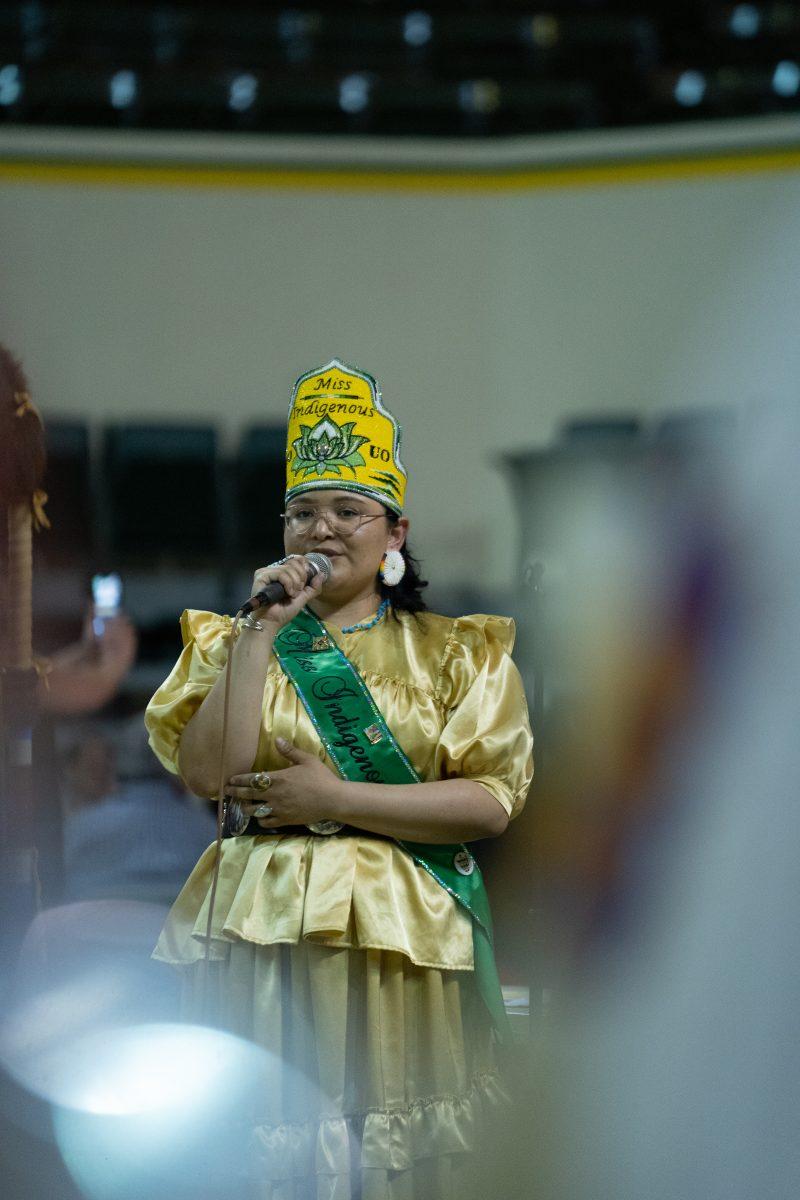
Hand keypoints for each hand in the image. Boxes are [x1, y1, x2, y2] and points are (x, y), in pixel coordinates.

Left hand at [225, 739, 343, 827]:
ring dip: (246, 807)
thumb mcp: (307, 760)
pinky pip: (267, 822)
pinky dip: (261, 819)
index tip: (231, 780)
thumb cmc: (320, 777)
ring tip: (241, 805)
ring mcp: (278, 809)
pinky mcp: (285, 820)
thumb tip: (277, 739)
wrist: (332, 800)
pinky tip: (260, 817)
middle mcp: (274, 795)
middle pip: (248, 795)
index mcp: (278, 779)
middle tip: (227, 792)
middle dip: (235, 793)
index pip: (252, 779)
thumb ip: (290, 751)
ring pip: (254, 811)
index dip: (239, 780)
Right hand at [247, 556, 324, 628]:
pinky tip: (287, 593)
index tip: (304, 581)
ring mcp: (266, 572)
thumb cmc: (284, 611)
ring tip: (291, 595)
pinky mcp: (261, 576)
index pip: (296, 560)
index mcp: (282, 573)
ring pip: (288, 568)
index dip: (303, 568)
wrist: (273, 621)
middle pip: (294, 563)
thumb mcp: (303, 598)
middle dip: (300, 578)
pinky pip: (280, 573)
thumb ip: (313, 587)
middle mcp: (274, 570)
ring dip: (294, 583)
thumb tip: (322, 574)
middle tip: (296, 591)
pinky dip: (288, 583)